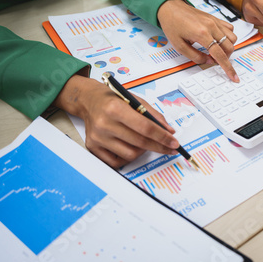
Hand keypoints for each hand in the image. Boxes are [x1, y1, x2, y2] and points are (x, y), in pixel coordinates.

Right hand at [54, 75, 179, 168]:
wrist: (89, 101)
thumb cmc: (113, 99)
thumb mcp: (135, 100)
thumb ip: (153, 115)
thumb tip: (169, 131)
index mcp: (115, 108)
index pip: (145, 127)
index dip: (162, 137)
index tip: (174, 143)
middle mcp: (104, 124)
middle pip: (140, 142)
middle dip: (159, 146)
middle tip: (170, 148)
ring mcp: (98, 138)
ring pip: (130, 154)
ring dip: (143, 150)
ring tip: (144, 142)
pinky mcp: (93, 147)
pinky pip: (117, 162)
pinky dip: (129, 157)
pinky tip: (131, 147)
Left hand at [157, 0, 238, 81]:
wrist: (171, 8)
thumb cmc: (172, 25)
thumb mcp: (179, 46)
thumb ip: (195, 56)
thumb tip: (209, 61)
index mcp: (202, 34)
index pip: (219, 54)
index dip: (227, 67)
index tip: (233, 76)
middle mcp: (211, 26)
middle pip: (229, 47)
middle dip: (226, 58)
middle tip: (216, 60)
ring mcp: (215, 21)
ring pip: (232, 38)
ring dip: (228, 48)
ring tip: (217, 50)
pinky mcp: (215, 18)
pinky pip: (230, 29)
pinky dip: (228, 37)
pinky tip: (218, 40)